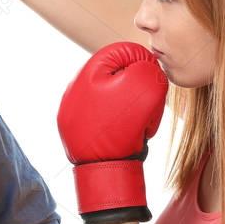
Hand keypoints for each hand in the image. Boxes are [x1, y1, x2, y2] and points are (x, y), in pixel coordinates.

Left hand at [57, 41, 168, 223]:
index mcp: (87, 73)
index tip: (153, 80)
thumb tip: (145, 67)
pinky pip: (103, 117)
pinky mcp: (76, 129)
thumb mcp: (145, 88)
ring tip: (135, 124)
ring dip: (129, 107)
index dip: (144, 63)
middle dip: (136, 88)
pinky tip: (124, 134)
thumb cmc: (123, 127)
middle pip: (116, 75)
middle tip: (145, 106)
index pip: (122, 52)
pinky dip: (117, 123)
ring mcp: (72, 110)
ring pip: (112, 97)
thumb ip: (148, 68)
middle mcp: (74, 89)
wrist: (104, 171)